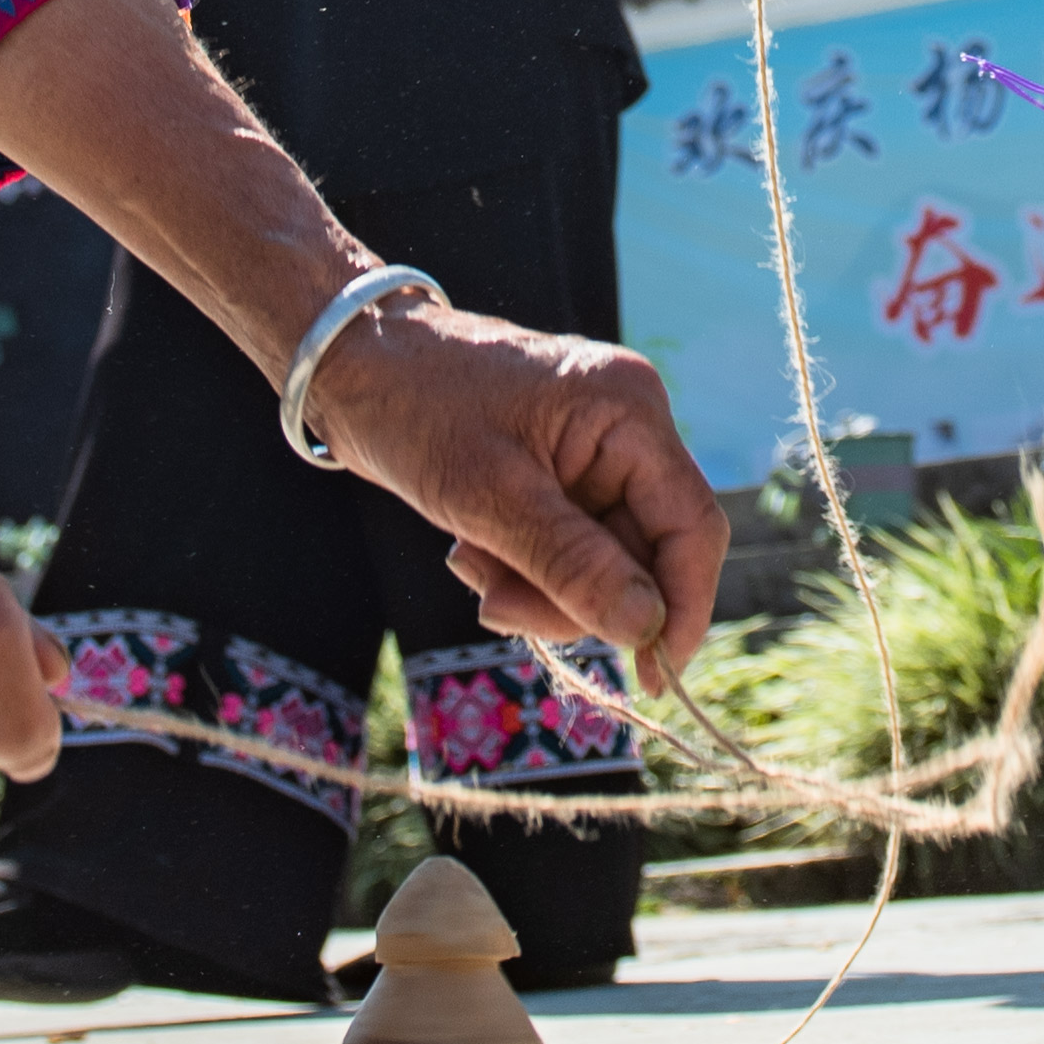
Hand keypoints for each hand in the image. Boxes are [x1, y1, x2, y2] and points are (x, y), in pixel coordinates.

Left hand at [302, 297, 731, 688]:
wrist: (351, 365)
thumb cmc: (415, 409)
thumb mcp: (488, 496)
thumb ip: (571, 565)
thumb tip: (644, 628)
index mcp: (629, 411)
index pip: (692, 526)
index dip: (681, 608)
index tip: (652, 678)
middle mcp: (626, 429)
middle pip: (643, 555)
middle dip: (575, 599)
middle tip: (500, 612)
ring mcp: (594, 454)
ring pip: (602, 564)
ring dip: (538, 589)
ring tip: (473, 570)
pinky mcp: (560, 476)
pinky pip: (568, 550)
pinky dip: (523, 569)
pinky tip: (471, 552)